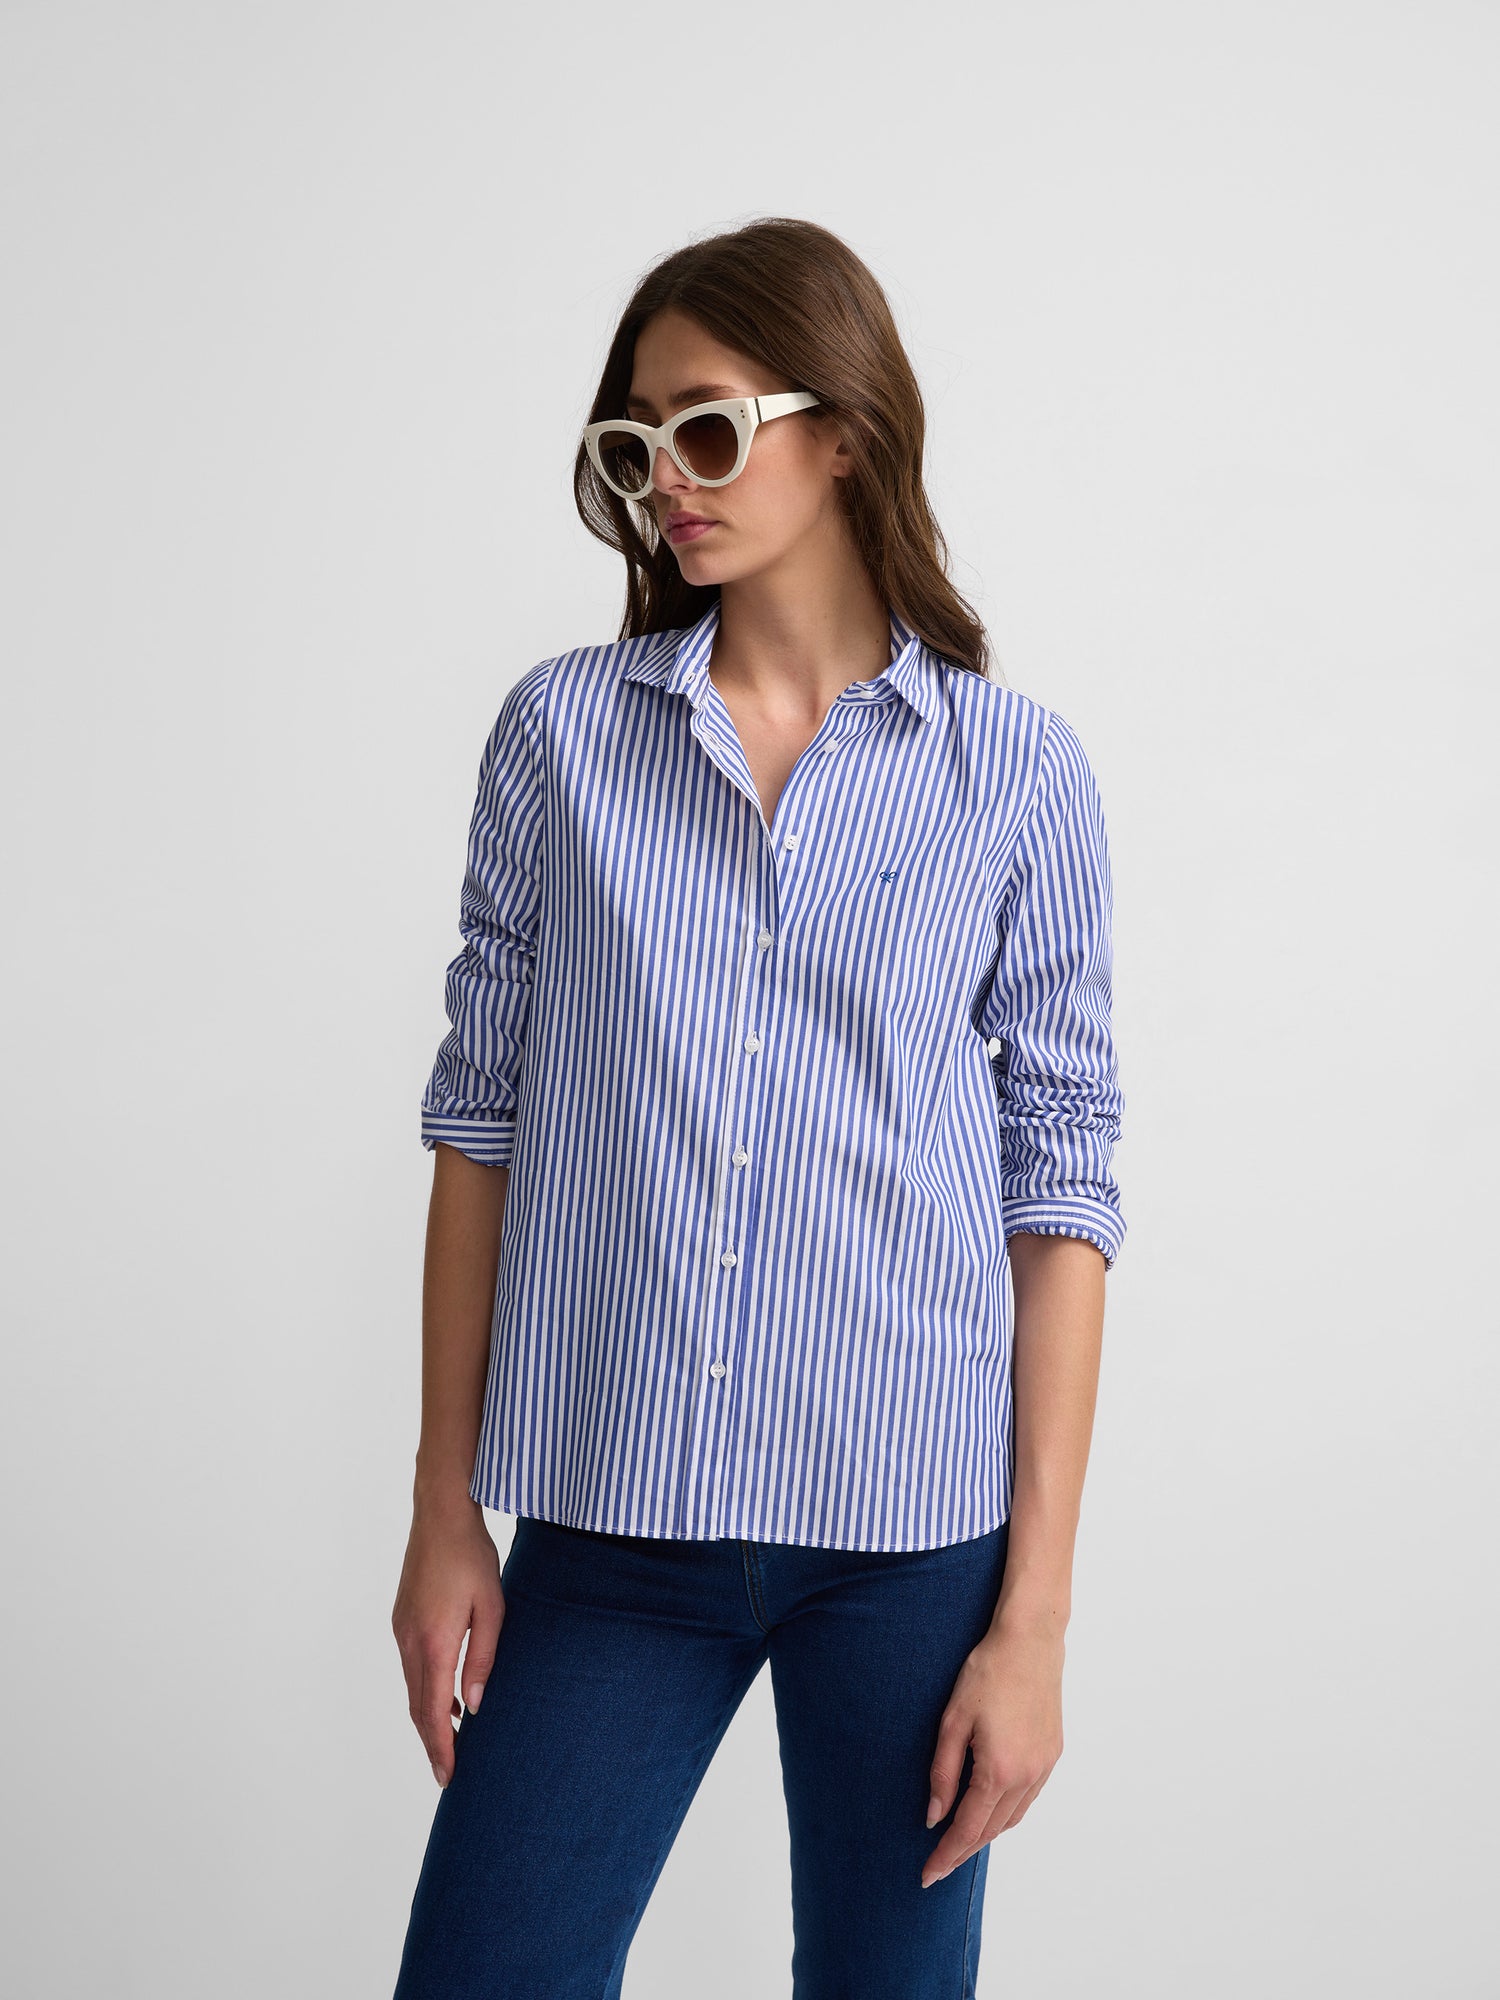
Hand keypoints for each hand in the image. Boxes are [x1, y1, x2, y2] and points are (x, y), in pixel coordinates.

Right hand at [391, 1498, 504, 1787]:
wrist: (440, 1515)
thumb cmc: (472, 1557)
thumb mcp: (493, 1607)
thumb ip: (483, 1657)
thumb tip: (476, 1704)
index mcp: (433, 1642)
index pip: (434, 1711)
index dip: (441, 1747)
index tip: (447, 1776)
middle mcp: (409, 1641)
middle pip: (418, 1706)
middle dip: (432, 1741)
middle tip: (447, 1772)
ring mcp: (401, 1629)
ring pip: (413, 1687)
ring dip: (429, 1716)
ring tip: (452, 1739)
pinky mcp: (402, 1618)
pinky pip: (412, 1666)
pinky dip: (425, 1689)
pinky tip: (448, 1694)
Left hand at [920, 1613, 1065, 1887]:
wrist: (1030, 1641)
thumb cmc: (987, 1672)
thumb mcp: (952, 1721)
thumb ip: (942, 1773)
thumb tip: (934, 1816)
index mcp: (999, 1770)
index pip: (967, 1829)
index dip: (946, 1855)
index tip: (926, 1875)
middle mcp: (1027, 1776)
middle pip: (991, 1830)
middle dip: (963, 1851)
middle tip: (937, 1864)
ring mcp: (1044, 1767)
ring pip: (1012, 1818)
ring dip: (986, 1834)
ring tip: (959, 1841)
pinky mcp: (1052, 1754)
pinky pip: (1027, 1799)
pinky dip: (1006, 1813)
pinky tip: (990, 1809)